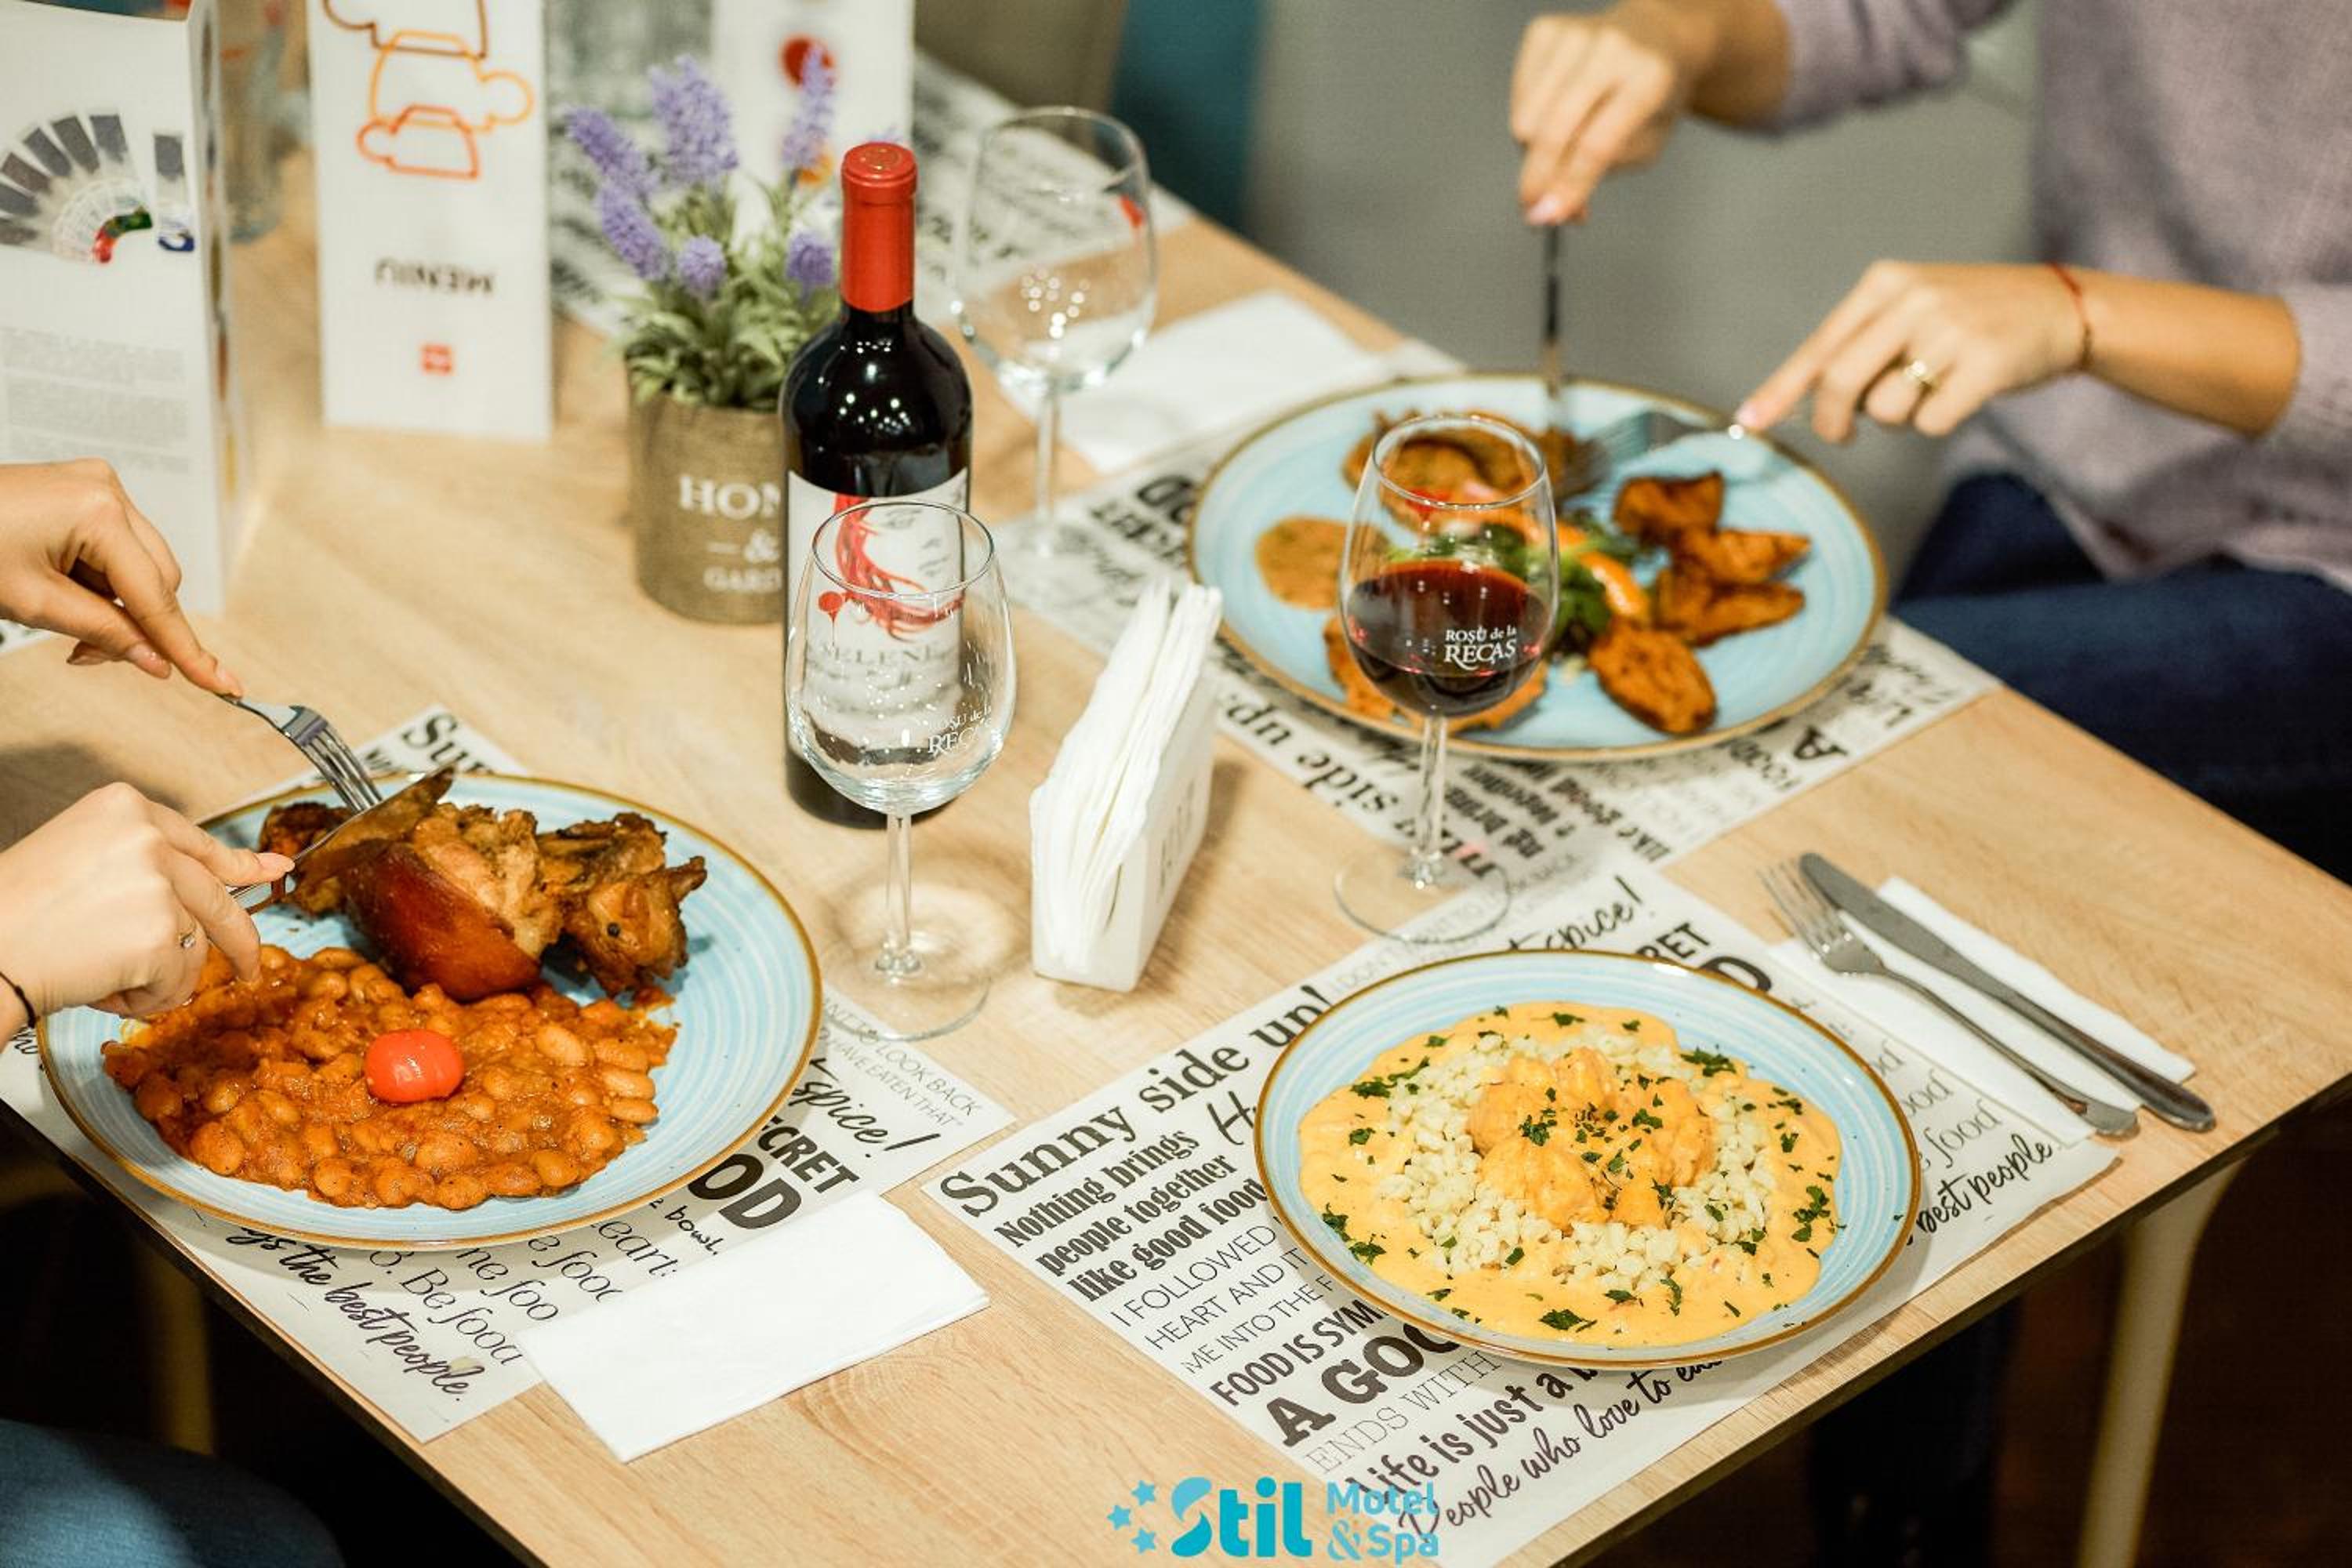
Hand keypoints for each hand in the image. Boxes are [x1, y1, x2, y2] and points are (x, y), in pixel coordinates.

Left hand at [0, 458, 240, 692]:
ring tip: (71, 629)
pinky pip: (120, 550)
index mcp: (99, 511)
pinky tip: (71, 597)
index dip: (187, 648)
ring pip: (143, 569)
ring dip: (120, 607)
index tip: (223, 684)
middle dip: (138, 626)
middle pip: (159, 580)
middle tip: (92, 658)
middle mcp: (109, 491)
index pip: (157, 597)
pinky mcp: (87, 493)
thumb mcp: (32, 603)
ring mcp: (99, 488)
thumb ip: (103, 633)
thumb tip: (156, 662)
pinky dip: (103, 584)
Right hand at [0, 784, 290, 1021]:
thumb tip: (219, 880)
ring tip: (98, 972)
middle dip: (238, 941)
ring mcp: (159, 883)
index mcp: (124, 809)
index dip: (241, 866)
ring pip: (194, 946)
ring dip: (154, 976)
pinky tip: (101, 987)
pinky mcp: (161, 933)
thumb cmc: (13, 913)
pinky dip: (143, 998)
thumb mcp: (81, 861)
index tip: (274, 870)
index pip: (200, 843)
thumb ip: (146, 866)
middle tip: (249, 968)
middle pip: (217, 896)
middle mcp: (148, 838)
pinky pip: (177, 981)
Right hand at [1511, 2, 1713, 222]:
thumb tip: (1552, 209)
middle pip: (1552, 130)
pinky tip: (1555, 114)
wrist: (1655, 37)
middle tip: (1532, 210)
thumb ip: (1598, 176)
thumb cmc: (1651, 98)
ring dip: (1534, 151)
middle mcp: (1611, 47)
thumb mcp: (1645, 144)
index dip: (1568, 186)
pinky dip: (1529, 121)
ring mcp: (1573, 33)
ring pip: (1525, 119)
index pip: (1596, 144)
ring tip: (1560, 149)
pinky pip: (1517, 98)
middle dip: (1537, 179)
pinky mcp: (1544, 29)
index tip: (1547, 218)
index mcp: (1649, 77)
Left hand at [1737, 262, 2083, 441]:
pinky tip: (1965, 393)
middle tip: (1842, 435)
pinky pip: (1930, 422)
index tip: (1750, 421)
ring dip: (1900, 417)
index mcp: (1886, 284)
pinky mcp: (1985, 364)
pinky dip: (1938, 421)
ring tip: (1933, 387)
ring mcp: (1950, 330)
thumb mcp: (1912, 311)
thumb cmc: (1972, 319)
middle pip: (1839, 381)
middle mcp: (1913, 300)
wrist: (2061, 307)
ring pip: (1886, 409)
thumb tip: (1805, 402)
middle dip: (1831, 421)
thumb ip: (1861, 348)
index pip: (1820, 346)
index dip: (1781, 389)